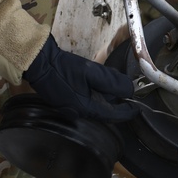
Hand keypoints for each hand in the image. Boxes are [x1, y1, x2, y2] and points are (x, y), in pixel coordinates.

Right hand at [23, 35, 138, 121]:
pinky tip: (94, 82)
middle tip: (125, 89)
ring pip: (96, 105)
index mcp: (86, 108)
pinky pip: (86, 100)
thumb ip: (112, 82)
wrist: (39, 63)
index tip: (137, 107)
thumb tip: (129, 90)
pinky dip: (94, 93)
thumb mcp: (92, 72)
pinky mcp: (66, 101)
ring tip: (109, 82)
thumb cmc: (62, 67)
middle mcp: (79, 112)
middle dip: (116, 101)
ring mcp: (71, 108)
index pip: (114, 115)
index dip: (128, 111)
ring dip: (105, 96)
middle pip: (105, 111)